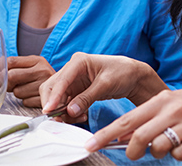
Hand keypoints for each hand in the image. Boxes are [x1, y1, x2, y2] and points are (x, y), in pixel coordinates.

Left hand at [5, 55, 56, 107]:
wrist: (64, 89)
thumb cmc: (41, 78)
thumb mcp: (31, 67)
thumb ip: (13, 67)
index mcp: (37, 60)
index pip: (10, 61)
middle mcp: (42, 70)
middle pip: (12, 76)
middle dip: (7, 83)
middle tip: (10, 86)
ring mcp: (45, 85)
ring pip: (17, 92)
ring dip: (18, 93)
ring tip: (27, 90)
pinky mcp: (45, 99)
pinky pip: (25, 102)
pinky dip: (26, 101)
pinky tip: (33, 96)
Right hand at [39, 53, 165, 120]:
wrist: (133, 76)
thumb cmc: (122, 73)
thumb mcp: (106, 85)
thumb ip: (87, 98)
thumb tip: (70, 111)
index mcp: (78, 62)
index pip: (60, 80)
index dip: (53, 96)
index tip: (49, 110)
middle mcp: (72, 70)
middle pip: (52, 89)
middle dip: (54, 105)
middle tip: (60, 120)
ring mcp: (73, 81)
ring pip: (58, 99)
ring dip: (63, 111)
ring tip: (80, 118)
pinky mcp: (76, 91)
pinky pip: (67, 104)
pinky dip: (71, 112)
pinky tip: (82, 116)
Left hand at [86, 87, 181, 161]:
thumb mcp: (166, 105)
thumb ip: (144, 119)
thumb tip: (120, 136)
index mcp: (159, 101)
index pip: (126, 121)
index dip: (106, 134)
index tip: (90, 144)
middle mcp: (172, 111)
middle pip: (140, 137)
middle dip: (132, 151)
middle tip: (134, 154)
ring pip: (160, 148)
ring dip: (158, 151)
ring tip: (167, 144)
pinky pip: (180, 154)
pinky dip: (178, 154)